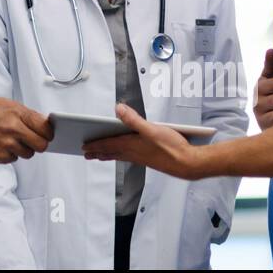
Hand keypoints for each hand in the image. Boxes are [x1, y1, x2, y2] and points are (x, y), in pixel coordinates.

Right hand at [0, 99, 52, 163]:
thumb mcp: (6, 104)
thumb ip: (26, 113)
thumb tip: (43, 122)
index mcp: (16, 114)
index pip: (44, 127)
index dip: (48, 132)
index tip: (47, 133)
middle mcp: (13, 129)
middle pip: (41, 145)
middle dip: (40, 143)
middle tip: (34, 140)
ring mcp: (6, 144)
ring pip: (29, 154)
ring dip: (24, 149)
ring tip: (13, 140)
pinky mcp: (0, 156)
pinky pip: (15, 159)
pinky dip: (11, 154)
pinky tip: (3, 145)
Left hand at [82, 103, 206, 180]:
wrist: (188, 164)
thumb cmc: (172, 147)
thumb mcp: (152, 128)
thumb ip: (133, 119)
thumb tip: (117, 109)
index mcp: (131, 145)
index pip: (108, 144)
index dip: (95, 144)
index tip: (84, 147)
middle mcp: (134, 153)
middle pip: (111, 152)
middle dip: (98, 152)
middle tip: (86, 154)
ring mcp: (141, 158)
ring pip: (119, 156)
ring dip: (108, 155)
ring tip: (99, 156)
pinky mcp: (149, 160)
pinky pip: (128, 158)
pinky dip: (120, 156)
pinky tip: (125, 155)